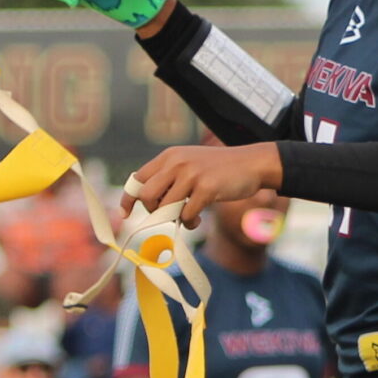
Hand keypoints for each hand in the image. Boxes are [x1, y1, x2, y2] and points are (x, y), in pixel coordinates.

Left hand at [129, 143, 281, 224]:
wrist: (252, 163)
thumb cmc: (219, 170)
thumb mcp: (190, 165)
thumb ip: (170, 178)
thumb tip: (148, 204)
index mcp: (170, 156)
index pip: (138, 178)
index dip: (128, 199)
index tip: (126, 214)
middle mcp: (177, 162)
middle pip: (146, 196)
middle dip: (153, 211)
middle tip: (167, 214)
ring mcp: (191, 174)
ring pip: (165, 208)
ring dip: (175, 219)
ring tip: (189, 218)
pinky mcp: (206, 188)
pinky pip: (186, 215)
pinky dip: (190, 222)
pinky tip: (199, 217)